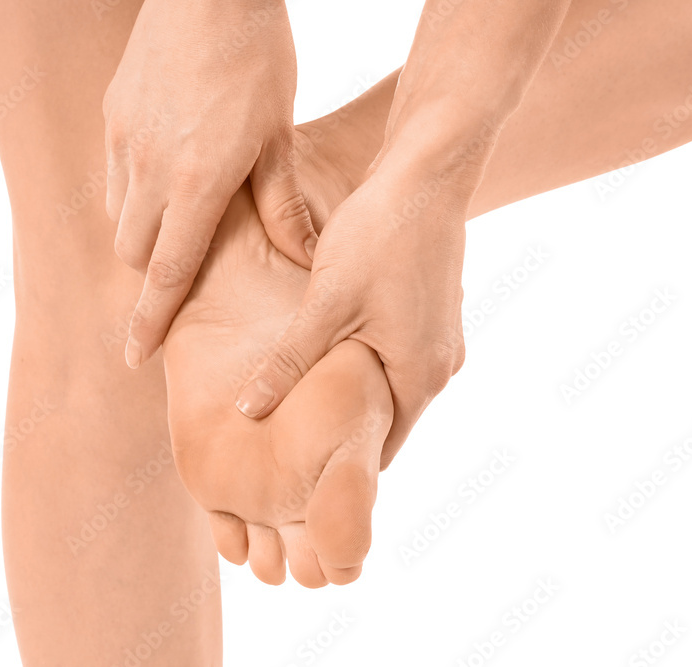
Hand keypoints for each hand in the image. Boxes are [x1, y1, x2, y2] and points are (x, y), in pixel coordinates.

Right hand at [103, 0, 316, 368]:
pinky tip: (167, 176)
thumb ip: (284, 205)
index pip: (165, 273)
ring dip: (143, 233)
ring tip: (179, 226)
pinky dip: (134, 192)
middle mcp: (147, 168)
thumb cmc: (256, 60)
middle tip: (179, 280)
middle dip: (151, 276)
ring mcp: (123, 139)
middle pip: (134, 252)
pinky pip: (114, 174)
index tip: (136, 356)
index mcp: (195, 183)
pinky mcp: (112, 113)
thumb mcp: (279, 136)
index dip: (150, 321)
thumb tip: (305, 261)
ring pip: (119, 215)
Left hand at [234, 155, 470, 467]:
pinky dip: (369, 361)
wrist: (429, 173)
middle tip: (291, 435)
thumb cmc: (380, 237)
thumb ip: (288, 363)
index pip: (380, 450)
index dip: (339, 462)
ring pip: (391, 385)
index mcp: (419, 377)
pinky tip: (332, 346)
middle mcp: (441, 367)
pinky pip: (401, 356)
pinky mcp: (437, 314)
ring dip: (354, 390)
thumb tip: (248, 410)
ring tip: (304, 391)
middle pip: (387, 420)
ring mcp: (443, 339)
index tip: (298, 468)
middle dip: (343, 428)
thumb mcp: (325, 305)